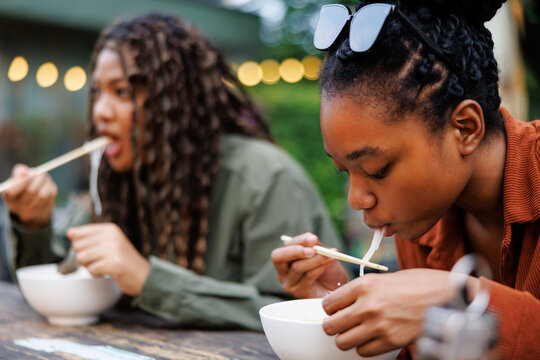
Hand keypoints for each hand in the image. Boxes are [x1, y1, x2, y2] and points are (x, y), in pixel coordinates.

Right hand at [2, 164, 56, 227]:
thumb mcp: (18, 177)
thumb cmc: (23, 185)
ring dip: (46, 183)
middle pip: (30, 192)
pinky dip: (50, 187)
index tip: (32, 173)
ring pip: (43, 195)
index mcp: (9, 197)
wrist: (32, 202)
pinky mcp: (44, 210)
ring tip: (44, 177)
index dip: (24, 181)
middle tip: (41, 172)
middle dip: (38, 180)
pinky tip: (47, 184)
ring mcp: (32, 211)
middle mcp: (18, 207)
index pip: (12, 191)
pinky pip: (51, 196)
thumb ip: (20, 172)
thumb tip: (27, 172)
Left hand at [68, 223, 150, 295]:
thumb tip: (70, 233)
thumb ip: (89, 237)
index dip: (81, 245)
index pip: (79, 233)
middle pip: (77, 246)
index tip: (94, 250)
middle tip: (100, 259)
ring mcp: (113, 249)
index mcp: (110, 229)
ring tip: (104, 265)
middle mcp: (111, 236)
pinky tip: (108, 271)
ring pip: (81, 258)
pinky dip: (96, 274)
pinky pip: (91, 270)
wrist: (143, 275)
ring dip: (90, 266)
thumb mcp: (109, 243)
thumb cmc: (123, 260)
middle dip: (85, 257)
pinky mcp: (113, 263)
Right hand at [271, 232, 348, 298]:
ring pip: (297, 267)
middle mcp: (282, 273)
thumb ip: (315, 246)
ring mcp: (289, 284)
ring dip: (316, 259)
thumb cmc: (329, 271)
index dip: (297, 241)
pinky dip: (322, 266)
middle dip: (296, 251)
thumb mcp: (321, 253)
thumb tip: (312, 239)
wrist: (339, 290)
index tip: (313, 238)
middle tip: (313, 249)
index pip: (283, 247)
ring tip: (331, 254)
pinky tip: (332, 260)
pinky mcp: (300, 292)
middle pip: (277, 257)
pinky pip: (309, 276)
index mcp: (284, 260)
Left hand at [322, 268, 463, 356]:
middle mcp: (367, 305)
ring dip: (348, 338)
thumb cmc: (417, 284)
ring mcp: (378, 325)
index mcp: (364, 285)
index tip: (335, 310)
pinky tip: (373, 338)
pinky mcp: (391, 341)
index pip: (328, 304)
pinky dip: (365, 347)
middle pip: (330, 326)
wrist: (447, 296)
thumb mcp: (384, 278)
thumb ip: (362, 290)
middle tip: (342, 324)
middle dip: (333, 326)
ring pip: (343, 342)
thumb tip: (342, 302)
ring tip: (357, 332)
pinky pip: (363, 351)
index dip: (329, 309)